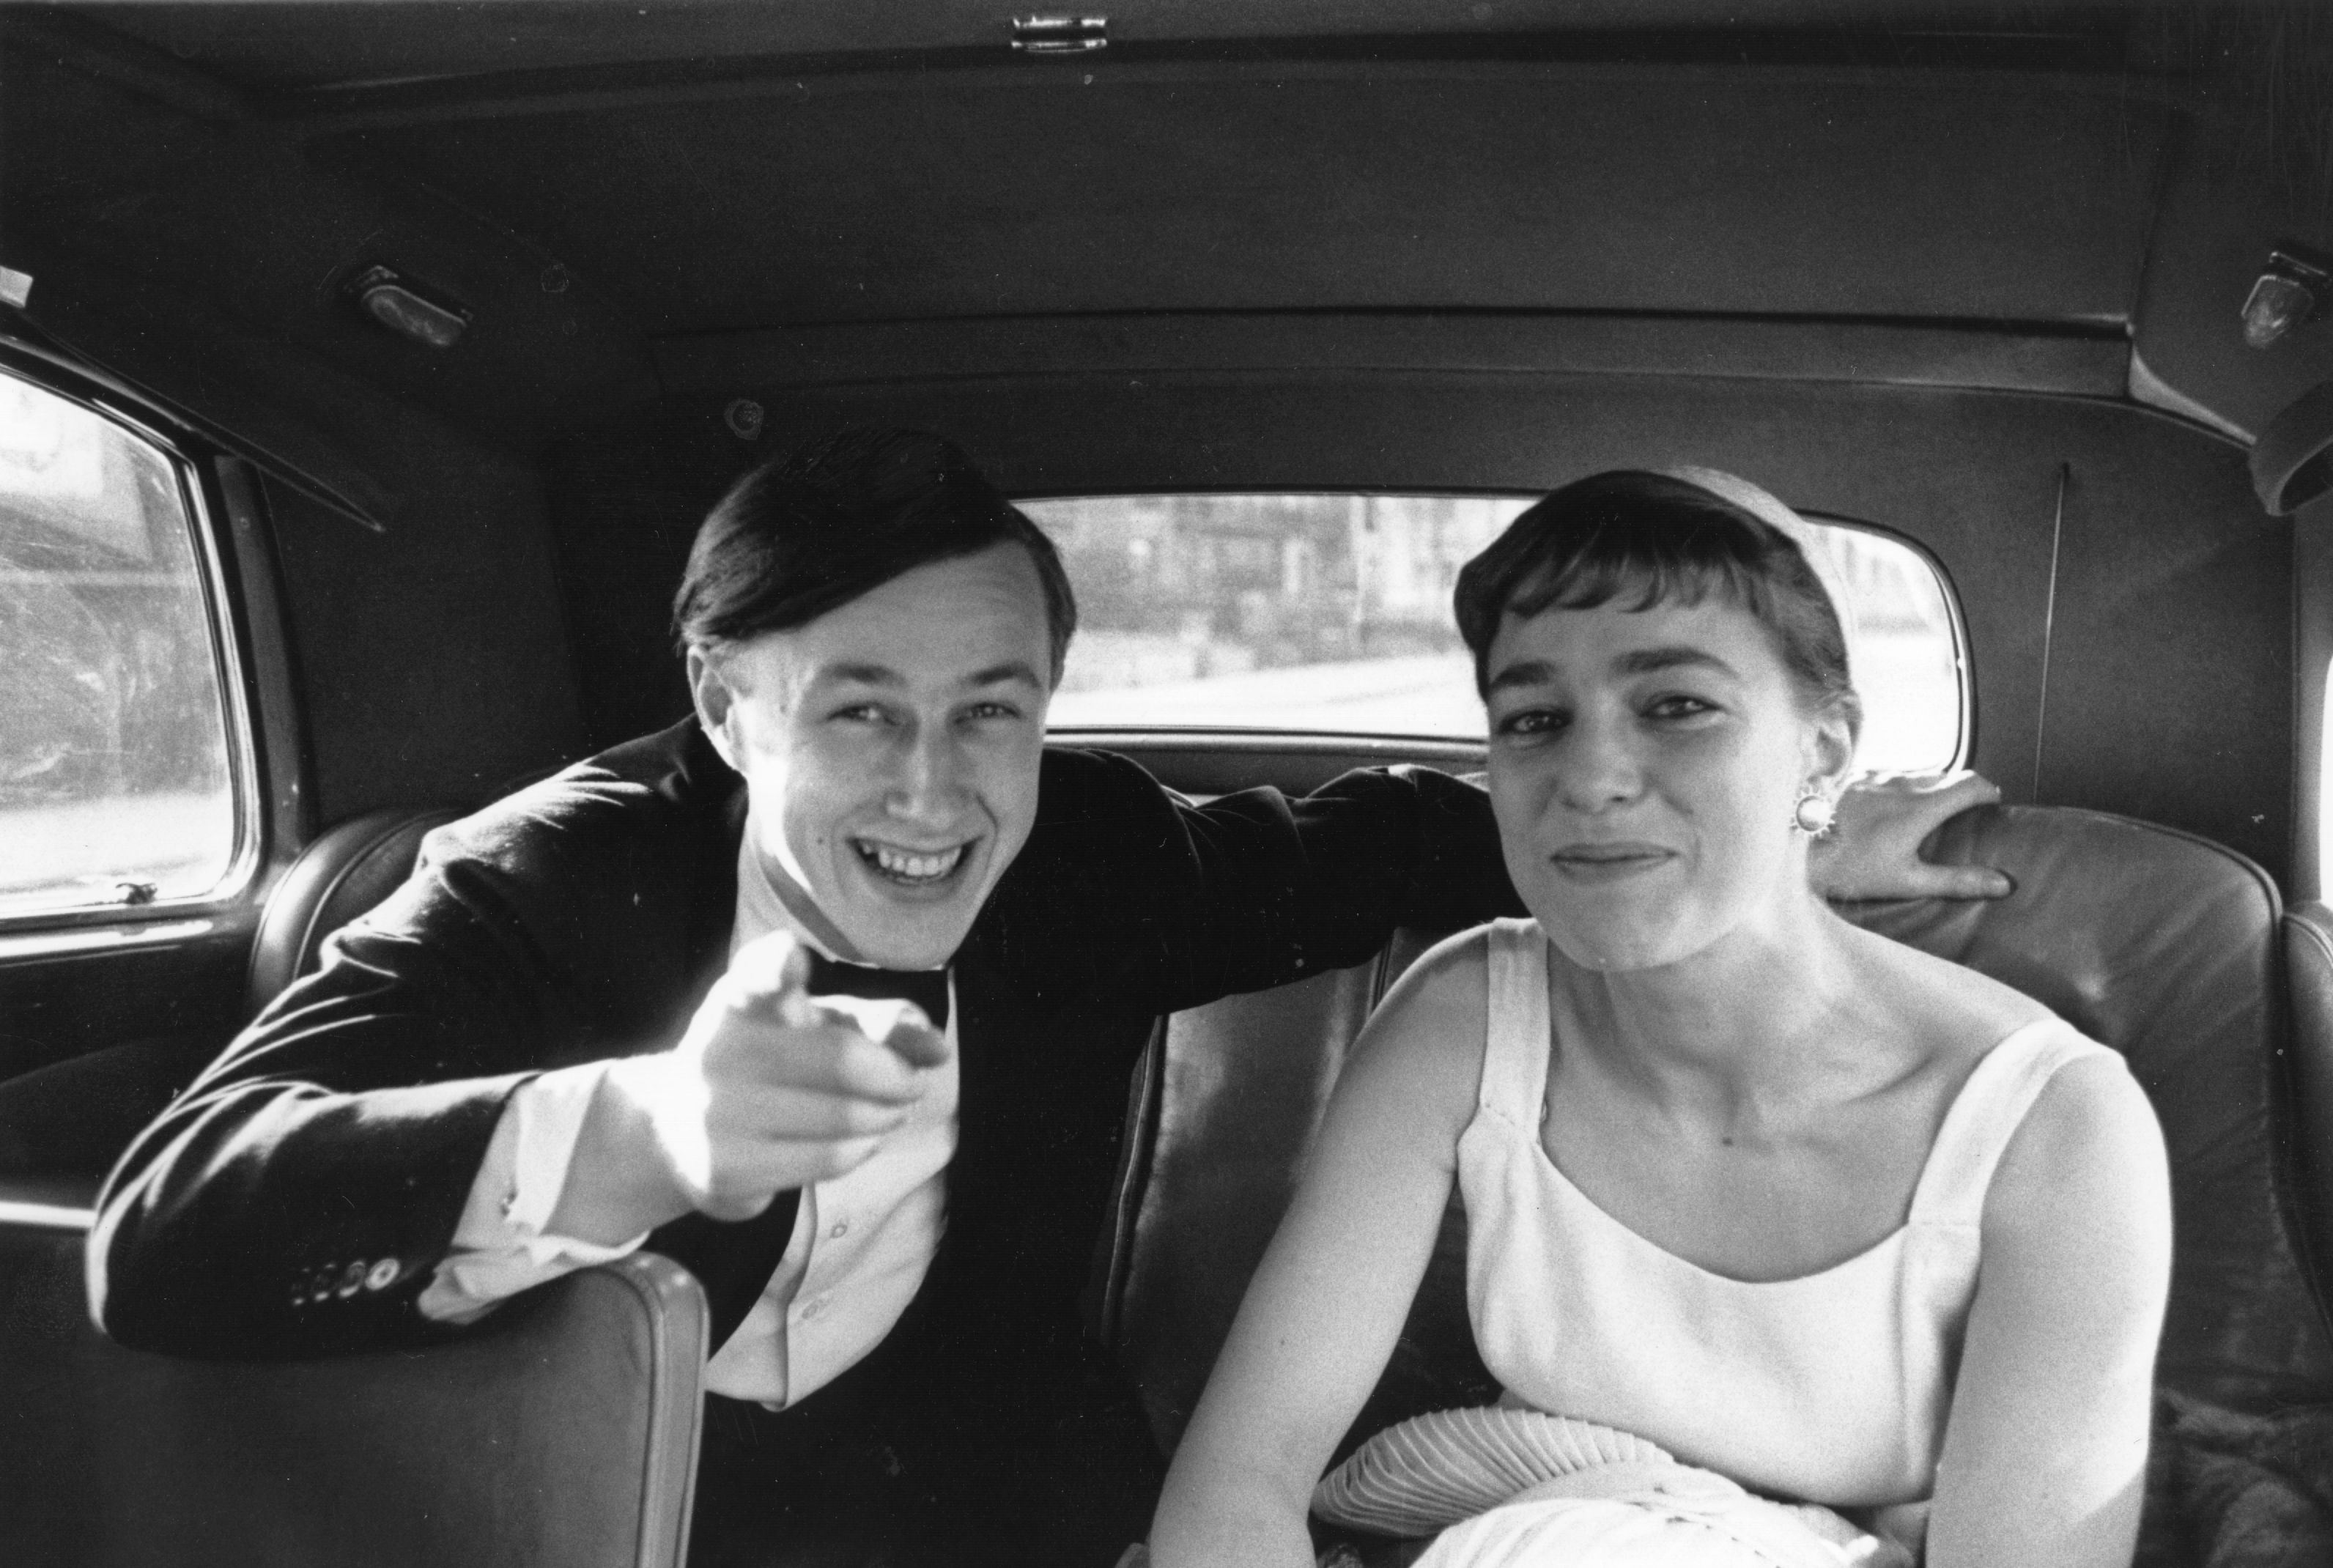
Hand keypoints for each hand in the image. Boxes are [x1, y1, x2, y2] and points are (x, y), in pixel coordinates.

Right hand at [606, 931, 950, 1222]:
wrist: (675, 1131)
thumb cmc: (771, 1062)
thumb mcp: (819, 1025)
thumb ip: (881, 1023)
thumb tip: (938, 1048)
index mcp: (741, 998)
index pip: (757, 977)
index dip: (778, 967)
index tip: (792, 958)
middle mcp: (720, 1050)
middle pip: (843, 1058)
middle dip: (897, 1075)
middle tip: (910, 1082)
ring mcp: (716, 1114)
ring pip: (848, 1117)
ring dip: (888, 1115)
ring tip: (887, 1111)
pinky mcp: (726, 1170)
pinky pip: (831, 1159)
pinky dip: (862, 1148)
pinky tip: (856, 1140)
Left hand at [1813, 771, 2014, 900]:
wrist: (1796, 851)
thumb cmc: (1851, 869)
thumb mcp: (1908, 880)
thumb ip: (1958, 881)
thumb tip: (2003, 884)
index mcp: (1921, 805)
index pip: (1972, 783)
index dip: (1987, 793)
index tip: (1991, 808)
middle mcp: (1902, 782)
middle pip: (1949, 774)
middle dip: (1962, 791)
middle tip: (1966, 814)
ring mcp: (1877, 775)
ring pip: (1920, 771)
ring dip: (1933, 785)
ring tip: (1932, 812)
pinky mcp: (1856, 775)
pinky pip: (1892, 771)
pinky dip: (1904, 784)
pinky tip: (1894, 806)